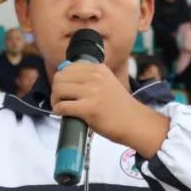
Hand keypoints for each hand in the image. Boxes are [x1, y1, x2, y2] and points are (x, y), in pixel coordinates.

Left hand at [51, 61, 168, 156]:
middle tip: (60, 100)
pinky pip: (62, 106)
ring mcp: (92, 92)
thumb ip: (89, 78)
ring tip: (61, 107)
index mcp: (98, 69)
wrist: (135, 122)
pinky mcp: (90, 109)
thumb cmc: (119, 107)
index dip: (62, 79)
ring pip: (59, 90)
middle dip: (56, 90)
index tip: (64, 90)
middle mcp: (95, 77)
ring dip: (55, 100)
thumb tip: (63, 77)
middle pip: (60, 77)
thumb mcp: (106, 82)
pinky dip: (58, 111)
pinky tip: (63, 115)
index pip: (68, 67)